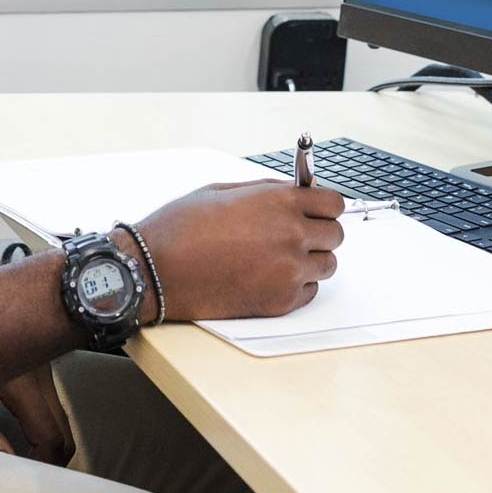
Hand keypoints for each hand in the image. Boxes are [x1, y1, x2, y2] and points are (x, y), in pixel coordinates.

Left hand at [0, 362, 75, 465]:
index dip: (43, 461)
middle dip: (53, 455)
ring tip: (29, 456)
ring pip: (62, 414)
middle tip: (33, 471)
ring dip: (52, 439)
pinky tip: (27, 432)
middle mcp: (40, 372)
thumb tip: (8, 459)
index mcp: (21, 383)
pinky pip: (55, 401)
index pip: (48, 434)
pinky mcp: (41, 363)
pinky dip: (48, 422)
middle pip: (63, 427)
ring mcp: (44, 366)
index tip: (29, 474)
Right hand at [132, 180, 346, 320]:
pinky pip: (310, 291)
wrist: (156, 270)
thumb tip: (295, 193)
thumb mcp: (224, 191)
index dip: (324, 207)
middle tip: (296, 236)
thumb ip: (267, 191)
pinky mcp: (280, 302)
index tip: (317, 211)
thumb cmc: (181, 228)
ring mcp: (288, 271)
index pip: (334, 203)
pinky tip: (269, 277)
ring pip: (327, 265)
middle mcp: (291, 235)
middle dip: (319, 233)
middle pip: (335, 235)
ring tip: (279, 258)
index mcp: (280, 202)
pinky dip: (297, 285)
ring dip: (310, 261)